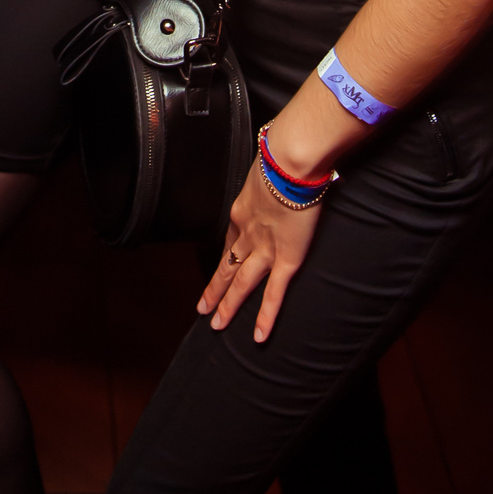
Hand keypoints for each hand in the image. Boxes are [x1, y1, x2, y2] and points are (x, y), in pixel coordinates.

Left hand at [197, 157, 322, 343]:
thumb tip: (283, 173)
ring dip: (228, 306)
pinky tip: (258, 336)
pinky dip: (265, 317)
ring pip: (241, 283)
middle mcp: (247, 233)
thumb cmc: (284, 157)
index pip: (230, 241)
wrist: (290, 163)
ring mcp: (264, 249)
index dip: (224, 258)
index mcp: (243, 210)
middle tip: (202, 309)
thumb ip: (273, 178)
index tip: (217, 270)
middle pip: (227, 266)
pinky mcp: (286, 260)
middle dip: (215, 289)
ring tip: (216, 325)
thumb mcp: (270, 168)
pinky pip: (273, 294)